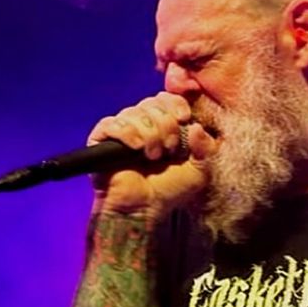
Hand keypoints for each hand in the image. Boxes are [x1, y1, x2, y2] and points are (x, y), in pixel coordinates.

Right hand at [87, 91, 216, 220]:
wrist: (144, 208)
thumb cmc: (168, 191)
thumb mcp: (198, 170)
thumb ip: (205, 148)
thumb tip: (197, 127)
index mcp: (163, 125)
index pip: (166, 98)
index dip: (175, 104)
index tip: (183, 118)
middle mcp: (142, 124)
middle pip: (152, 103)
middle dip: (165, 125)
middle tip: (168, 149)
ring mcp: (122, 130)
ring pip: (134, 112)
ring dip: (148, 134)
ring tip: (152, 156)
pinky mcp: (102, 139)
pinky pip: (112, 123)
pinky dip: (127, 133)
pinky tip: (136, 148)